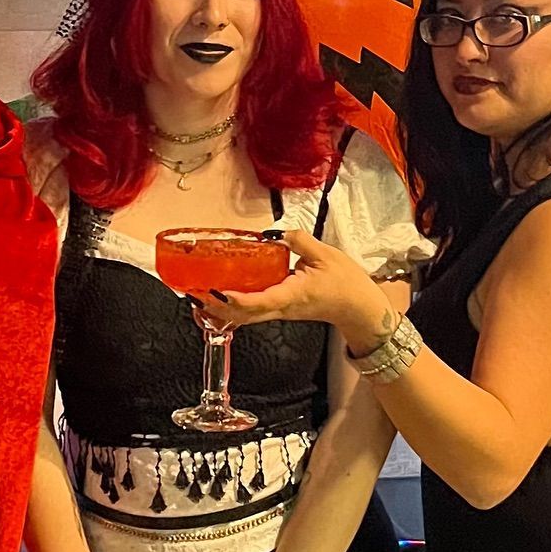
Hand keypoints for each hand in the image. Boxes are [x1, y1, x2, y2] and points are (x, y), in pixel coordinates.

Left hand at [207, 226, 394, 350]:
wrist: (357, 307)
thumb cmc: (345, 284)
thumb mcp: (324, 254)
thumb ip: (298, 240)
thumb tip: (276, 233)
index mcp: (292, 295)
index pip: (258, 302)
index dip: (234, 300)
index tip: (216, 292)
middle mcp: (281, 308)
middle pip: (242, 315)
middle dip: (215, 308)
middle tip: (193, 294)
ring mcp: (278, 312)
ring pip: (243, 318)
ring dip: (219, 311)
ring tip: (196, 298)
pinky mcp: (278, 311)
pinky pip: (250, 315)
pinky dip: (231, 310)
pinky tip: (217, 300)